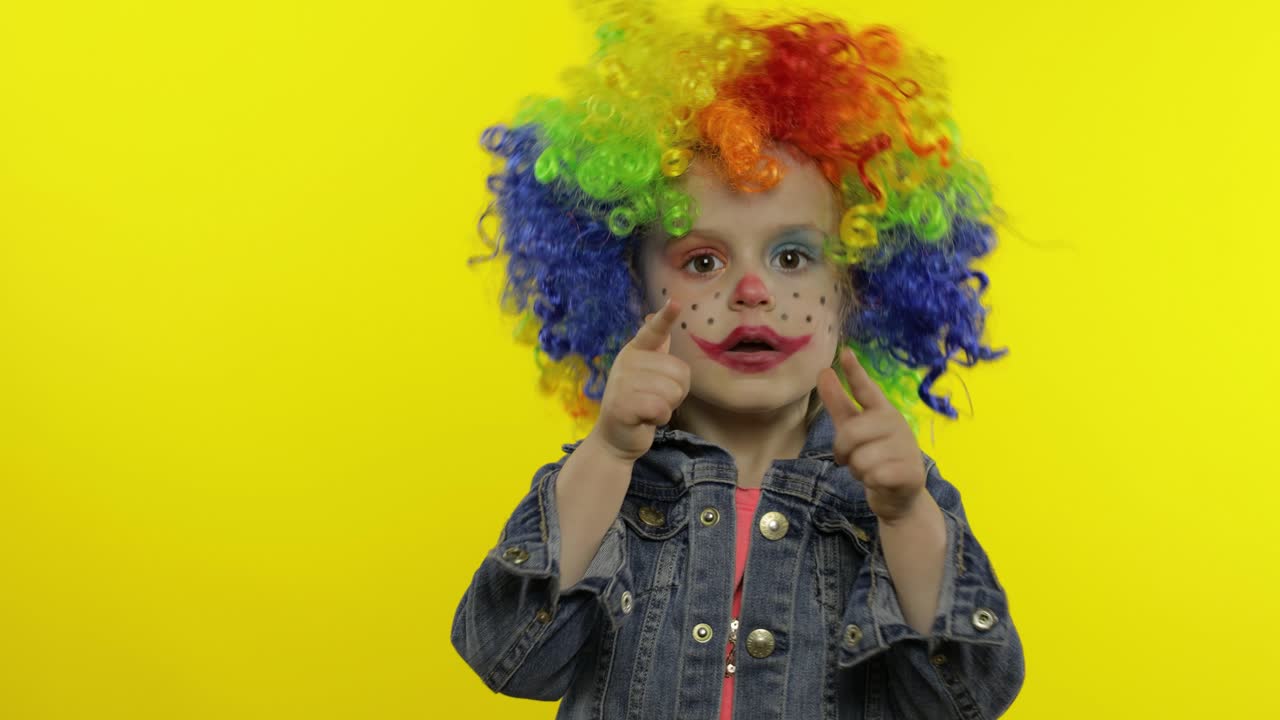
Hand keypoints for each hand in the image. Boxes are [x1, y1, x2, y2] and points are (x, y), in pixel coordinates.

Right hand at [590, 298, 691, 463]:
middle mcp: (627, 362)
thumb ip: (655, 349)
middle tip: (655, 400)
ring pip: (673, 391)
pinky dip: (660, 419)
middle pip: (680, 372)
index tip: (674, 302)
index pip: (653, 330)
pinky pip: (661, 408)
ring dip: (667, 406)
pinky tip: (645, 420)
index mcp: (636, 351)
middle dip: (676, 392)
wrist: (615, 438)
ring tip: (649, 409)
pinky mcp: (623, 405)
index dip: (665, 316)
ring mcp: (622, 382)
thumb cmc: (639, 404)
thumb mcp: (647, 374)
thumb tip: (652, 316)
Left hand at [816, 347, 927, 524]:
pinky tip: (880, 481)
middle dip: (843, 451)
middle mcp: (896, 424)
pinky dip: (870, 482)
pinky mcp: (910, 472)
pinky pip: (873, 476)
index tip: (845, 353)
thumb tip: (823, 372)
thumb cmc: (874, 456)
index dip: (855, 372)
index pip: (866, 389)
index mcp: (881, 410)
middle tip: (852, 458)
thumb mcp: (853, 429)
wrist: (900, 494)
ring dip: (858, 470)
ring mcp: (906, 447)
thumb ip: (838, 403)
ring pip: (860, 459)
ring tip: (870, 470)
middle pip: (851, 433)